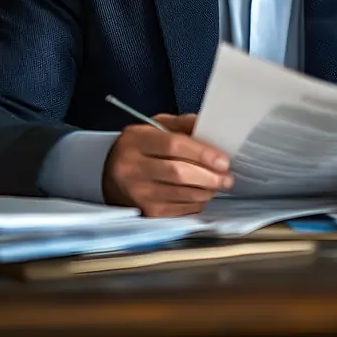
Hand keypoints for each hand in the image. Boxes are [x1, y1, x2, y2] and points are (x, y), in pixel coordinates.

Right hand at [102, 113, 232, 215]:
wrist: (109, 174)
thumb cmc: (139, 147)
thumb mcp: (154, 126)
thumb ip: (182, 123)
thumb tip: (211, 126)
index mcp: (137, 141)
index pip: (173, 146)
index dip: (202, 153)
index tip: (223, 160)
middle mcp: (134, 168)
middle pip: (178, 174)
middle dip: (209, 177)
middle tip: (228, 177)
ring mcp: (139, 193)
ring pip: (181, 195)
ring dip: (206, 191)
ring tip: (219, 184)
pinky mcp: (146, 212)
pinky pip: (180, 210)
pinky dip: (196, 203)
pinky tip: (202, 194)